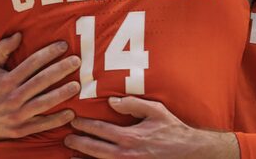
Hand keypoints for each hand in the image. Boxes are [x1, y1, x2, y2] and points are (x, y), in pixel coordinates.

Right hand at [0, 33, 80, 146]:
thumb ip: (2, 49)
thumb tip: (19, 35)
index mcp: (6, 80)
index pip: (31, 64)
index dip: (48, 53)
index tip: (64, 46)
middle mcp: (12, 97)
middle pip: (40, 81)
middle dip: (60, 70)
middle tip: (77, 61)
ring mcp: (17, 114)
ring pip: (43, 103)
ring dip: (61, 94)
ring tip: (77, 85)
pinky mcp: (21, 129)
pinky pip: (42, 124)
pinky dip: (56, 120)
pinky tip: (71, 112)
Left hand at [64, 96, 239, 158]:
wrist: (189, 153)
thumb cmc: (172, 129)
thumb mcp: (155, 110)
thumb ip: (133, 104)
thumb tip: (111, 101)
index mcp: (130, 137)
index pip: (100, 130)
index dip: (84, 125)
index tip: (73, 119)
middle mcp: (126, 154)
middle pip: (95, 149)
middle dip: (79, 143)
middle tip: (66, 137)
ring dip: (84, 158)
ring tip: (71, 153)